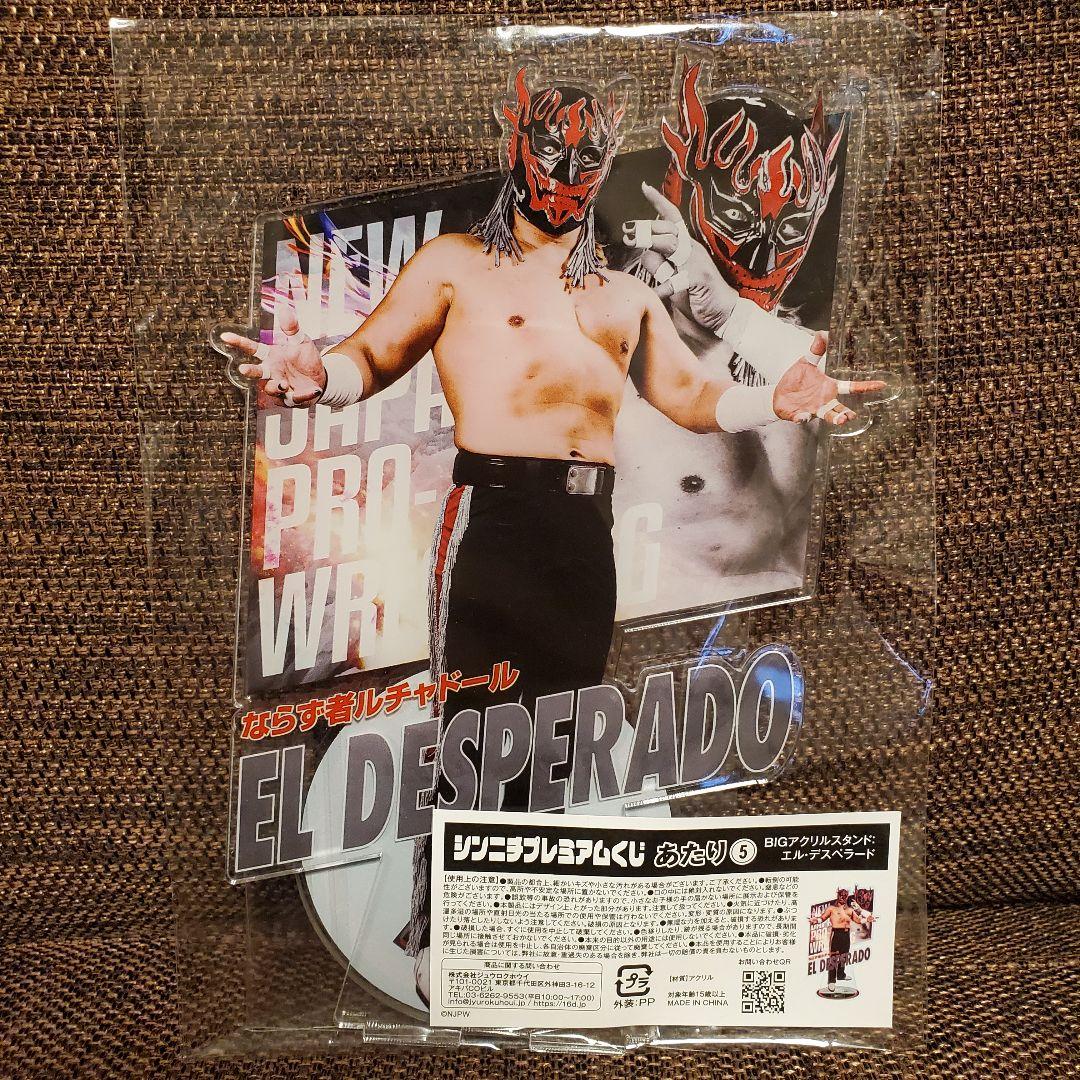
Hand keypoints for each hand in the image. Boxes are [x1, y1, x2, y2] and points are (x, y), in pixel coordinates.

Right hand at [218, 308, 325, 406]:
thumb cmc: (306, 359)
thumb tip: (284, 309)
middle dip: (249, 371)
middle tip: (243, 369)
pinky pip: (293, 398)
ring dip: (275, 386)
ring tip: (284, 384)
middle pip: (257, 371)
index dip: (239, 343)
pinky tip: (314, 390)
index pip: (252, 349)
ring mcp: (279, 386)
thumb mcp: (301, 341)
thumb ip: (291, 328)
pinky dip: (303, 395)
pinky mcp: (290, 399)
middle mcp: (272, 372)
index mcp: (271, 356)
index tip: (225, 336)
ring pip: (271, 388)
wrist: (320, 379)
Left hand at [623, 182, 737, 332]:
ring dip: (649, 243)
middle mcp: (692, 249)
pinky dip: (662, 287)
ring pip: (670, 245)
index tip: (645, 187)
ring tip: (630, 242)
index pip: (673, 219)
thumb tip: (643, 252)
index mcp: (687, 245)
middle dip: (644, 228)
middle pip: (667, 229)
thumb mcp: (673, 277)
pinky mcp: (698, 279)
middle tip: (626, 231)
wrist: (724, 312)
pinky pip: (674, 280)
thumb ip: (659, 264)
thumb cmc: (696, 294)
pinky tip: (653, 293)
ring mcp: (696, 262)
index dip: (660, 202)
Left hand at [772, 333, 885, 425]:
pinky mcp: (798, 415)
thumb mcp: (806, 362)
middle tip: (852, 415)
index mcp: (830, 387)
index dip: (866, 386)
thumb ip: (816, 350)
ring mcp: (813, 409)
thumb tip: (823, 333)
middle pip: (840, 408)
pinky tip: (802, 417)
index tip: (881, 385)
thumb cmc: (796, 379)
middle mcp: (825, 401)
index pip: (851, 387)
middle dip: (846, 413)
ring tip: (841, 420)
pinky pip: (801, 418)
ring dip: (833, 419)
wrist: (778, 393)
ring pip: (826, 416)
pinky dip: (802, 418)